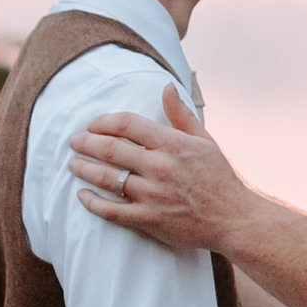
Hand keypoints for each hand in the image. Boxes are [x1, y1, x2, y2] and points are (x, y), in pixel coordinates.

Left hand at [73, 92, 249, 250]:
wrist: (233, 219)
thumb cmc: (219, 178)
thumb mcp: (204, 141)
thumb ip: (181, 115)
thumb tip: (166, 87)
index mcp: (172, 144)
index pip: (127, 124)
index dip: (104, 121)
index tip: (93, 124)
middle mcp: (159, 167)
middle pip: (110, 149)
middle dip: (86, 143)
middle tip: (74, 141)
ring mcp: (152, 194)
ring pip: (106, 178)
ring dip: (84, 169)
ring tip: (73, 164)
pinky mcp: (149, 219)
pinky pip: (112, 211)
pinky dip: (93, 202)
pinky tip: (82, 195)